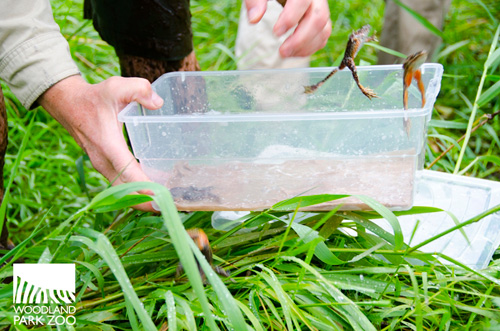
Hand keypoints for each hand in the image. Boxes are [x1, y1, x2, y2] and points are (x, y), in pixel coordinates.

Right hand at [38, 75, 163, 211]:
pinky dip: (133, 191)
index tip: (162, 198)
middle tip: (170, 207)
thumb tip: (158, 103)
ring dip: (141, 199)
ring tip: (164, 204)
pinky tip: (151, 192)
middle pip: (126, 190)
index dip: (146, 188)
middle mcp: (103, 160)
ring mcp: (101, 165)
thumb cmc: (95, 96)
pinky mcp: (103, 166)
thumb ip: (139, 89)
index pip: (129, 173)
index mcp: (109, 145)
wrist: (68, 104)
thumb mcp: (117, 86)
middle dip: (147, 202)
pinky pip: (119, 184)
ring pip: (121, 190)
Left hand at [244, 0, 331, 57]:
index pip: (302, 1)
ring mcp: (320, 10)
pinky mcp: (320, 20)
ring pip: (323, 30)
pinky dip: (310, 47)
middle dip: (300, 40)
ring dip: (306, 47)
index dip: (291, 18)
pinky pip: (322, 36)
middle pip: (318, 19)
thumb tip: (254, 19)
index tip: (276, 33)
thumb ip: (255, 1)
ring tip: (286, 54)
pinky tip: (294, 53)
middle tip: (282, 52)